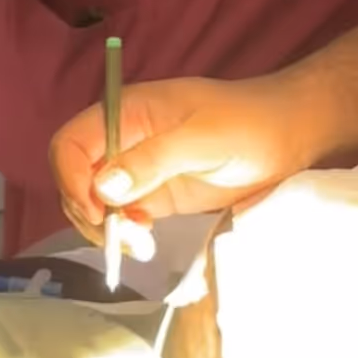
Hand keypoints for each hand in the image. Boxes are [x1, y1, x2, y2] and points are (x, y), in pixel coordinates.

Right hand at [50, 72, 315, 247]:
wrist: (287, 135)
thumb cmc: (248, 124)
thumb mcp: (202, 139)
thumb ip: (152, 160)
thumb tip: (103, 187)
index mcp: (125, 112)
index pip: (69, 143)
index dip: (70, 178)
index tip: (97, 211)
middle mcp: (122, 139)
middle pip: (74, 177)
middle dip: (88, 211)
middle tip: (125, 236)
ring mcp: (136, 169)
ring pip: (93, 202)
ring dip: (106, 228)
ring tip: (140, 244)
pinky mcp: (153, 194)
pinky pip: (121, 216)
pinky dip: (123, 233)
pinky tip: (145, 241)